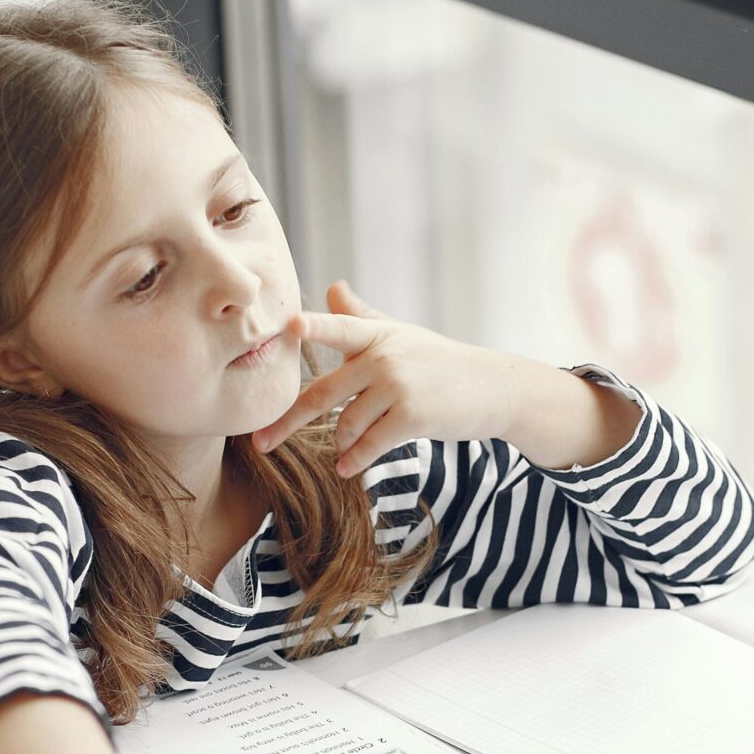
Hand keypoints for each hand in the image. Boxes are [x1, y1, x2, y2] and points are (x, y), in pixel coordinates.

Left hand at [251, 281, 639, 474]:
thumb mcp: (400, 334)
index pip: (338, 327)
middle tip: (261, 442)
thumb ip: (361, 315)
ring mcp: (398, 386)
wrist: (493, 388)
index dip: (313, 326)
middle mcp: (384, 356)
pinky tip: (346, 468)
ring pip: (346, 425)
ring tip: (344, 453)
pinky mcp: (412, 415)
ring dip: (341, 445)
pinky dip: (354, 460)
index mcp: (376, 335)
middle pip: (323, 393)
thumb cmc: (439, 362)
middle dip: (287, 421)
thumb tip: (332, 285)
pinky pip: (368, 445)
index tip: (288, 326)